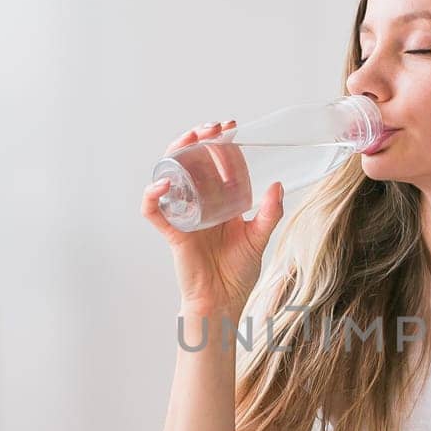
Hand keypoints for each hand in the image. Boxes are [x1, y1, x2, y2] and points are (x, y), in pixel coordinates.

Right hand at [142, 119, 284, 312]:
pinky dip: (153, 195)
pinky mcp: (172, 232)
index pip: (216, 164)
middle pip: (191, 162)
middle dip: (198, 140)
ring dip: (176, 154)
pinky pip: (154, 210)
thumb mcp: (258, 238)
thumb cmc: (238, 273)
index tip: (232, 129)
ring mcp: (183, 215)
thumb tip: (277, 185)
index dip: (221, 145)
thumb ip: (269, 214)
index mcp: (220, 201)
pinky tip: (164, 183)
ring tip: (190, 139)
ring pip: (170, 176)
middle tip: (212, 128)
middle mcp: (199, 203)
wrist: (222, 302)